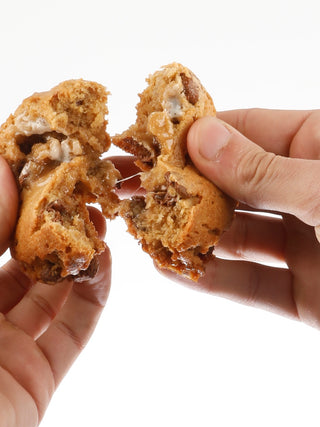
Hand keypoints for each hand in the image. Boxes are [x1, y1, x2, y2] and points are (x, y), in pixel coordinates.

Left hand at [0, 151, 110, 426]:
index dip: (17, 208)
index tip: (46, 178)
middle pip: (22, 267)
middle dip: (53, 233)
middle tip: (81, 200)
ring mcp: (2, 349)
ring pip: (51, 297)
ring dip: (77, 260)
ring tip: (99, 224)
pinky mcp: (33, 379)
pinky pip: (71, 332)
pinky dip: (91, 296)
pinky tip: (102, 262)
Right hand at [113, 109, 319, 327]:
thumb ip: (263, 170)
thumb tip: (199, 138)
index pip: (244, 131)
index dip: (191, 137)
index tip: (142, 142)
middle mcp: (307, 192)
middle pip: (231, 185)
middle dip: (179, 188)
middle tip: (125, 188)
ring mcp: (308, 244)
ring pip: (235, 236)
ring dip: (187, 235)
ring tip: (140, 230)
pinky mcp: (308, 295)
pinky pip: (251, 284)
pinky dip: (211, 280)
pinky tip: (172, 271)